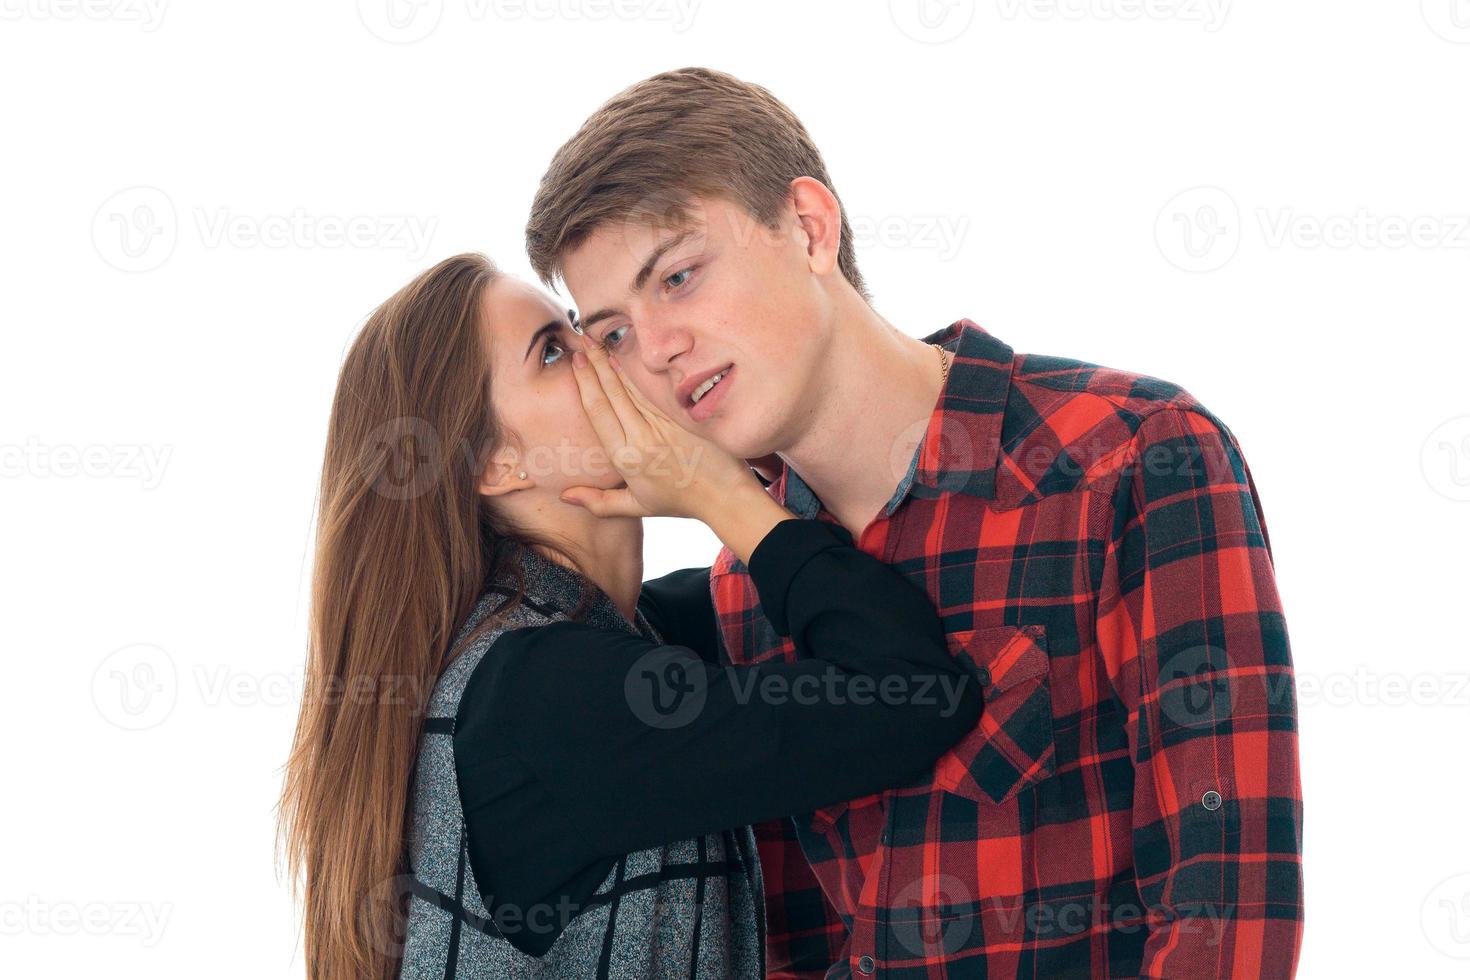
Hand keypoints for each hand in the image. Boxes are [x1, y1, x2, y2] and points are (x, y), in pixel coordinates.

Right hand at [561, 342, 756, 521]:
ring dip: (615, 362)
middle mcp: (642, 438)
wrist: (725, 497)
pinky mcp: (684, 416)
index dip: (585, 383)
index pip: (598, 411)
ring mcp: (665, 424)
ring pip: (634, 387)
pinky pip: (658, 390)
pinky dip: (642, 372)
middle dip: (594, 363)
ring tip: (600, 341)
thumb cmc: (680, 503)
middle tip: (582, 339)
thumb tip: (565, 495)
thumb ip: (598, 502)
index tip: (575, 362)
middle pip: (612, 392)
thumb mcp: (636, 507)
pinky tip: (631, 355)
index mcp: (626, 458)